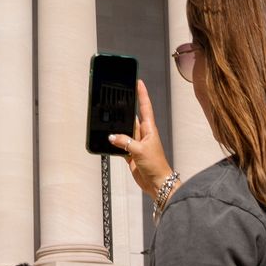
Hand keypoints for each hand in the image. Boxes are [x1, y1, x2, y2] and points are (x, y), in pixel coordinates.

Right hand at [109, 79, 171, 195]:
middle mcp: (143, 134)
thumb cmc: (156, 165)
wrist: (157, 183)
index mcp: (150, 129)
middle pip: (132, 118)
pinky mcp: (131, 153)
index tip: (138, 82)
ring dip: (117, 128)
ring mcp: (137, 144)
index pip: (145, 107)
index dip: (142, 94)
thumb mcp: (140, 150)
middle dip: (125, 109)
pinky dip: (114, 143)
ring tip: (108, 119)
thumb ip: (125, 142)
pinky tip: (108, 141)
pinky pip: (120, 144)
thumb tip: (112, 137)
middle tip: (117, 97)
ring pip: (124, 131)